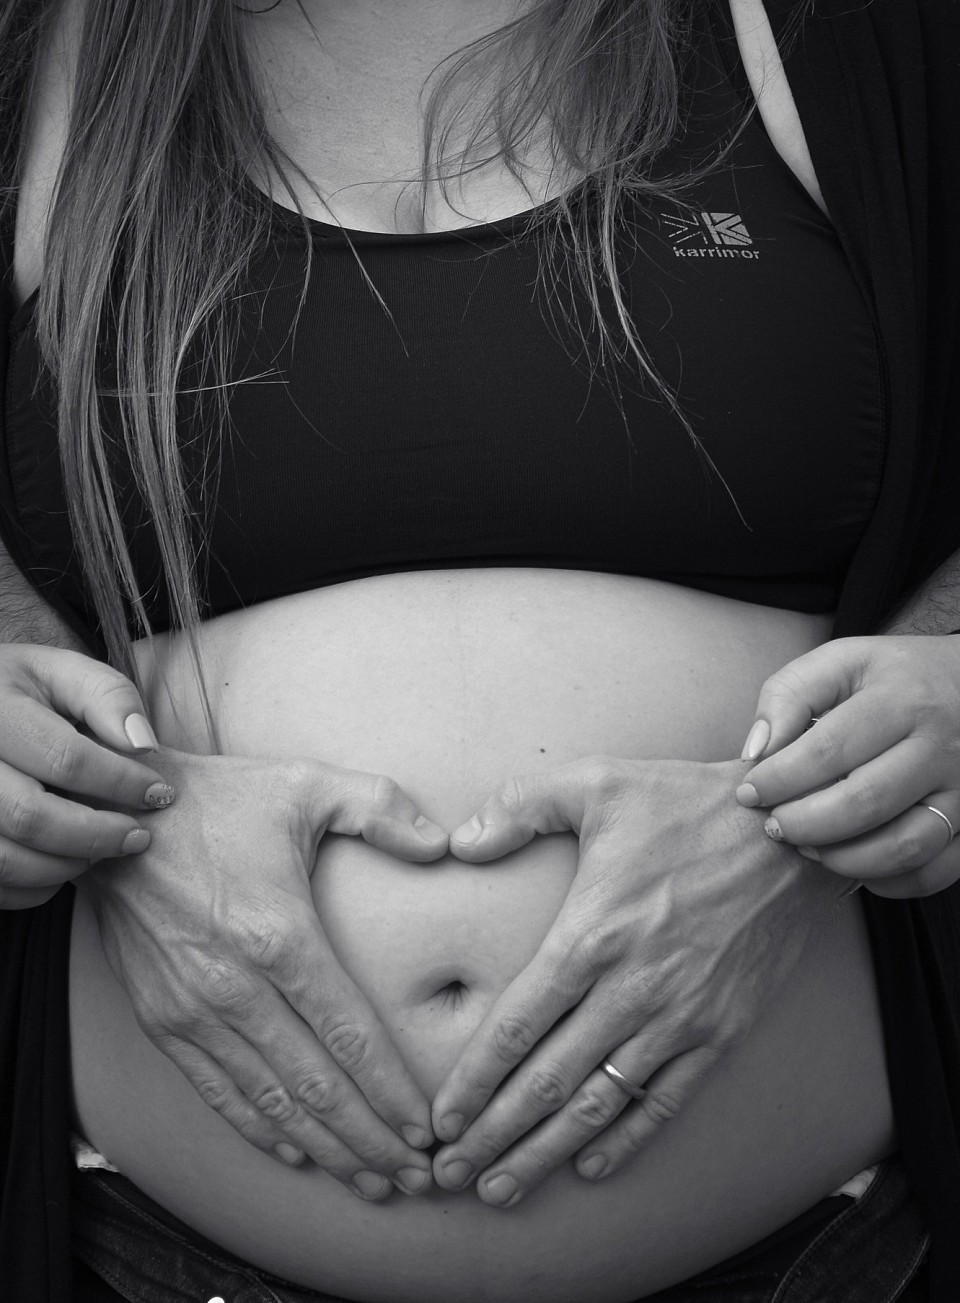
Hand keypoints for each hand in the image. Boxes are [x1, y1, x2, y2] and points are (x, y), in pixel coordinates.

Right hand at [0, 645, 175, 909]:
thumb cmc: (22, 690)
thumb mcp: (62, 672)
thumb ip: (107, 696)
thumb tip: (143, 745)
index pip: (64, 758)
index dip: (121, 782)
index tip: (159, 794)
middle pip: (29, 816)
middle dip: (96, 835)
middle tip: (138, 837)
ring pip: (6, 858)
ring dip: (67, 865)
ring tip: (103, 850)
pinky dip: (36, 886)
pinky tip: (65, 863)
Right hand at [85, 749, 447, 1198]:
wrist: (119, 817)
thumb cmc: (221, 800)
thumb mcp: (307, 784)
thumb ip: (381, 809)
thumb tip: (443, 844)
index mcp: (280, 935)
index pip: (348, 1035)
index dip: (391, 1091)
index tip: (428, 1129)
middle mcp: (235, 986)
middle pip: (315, 1086)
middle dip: (370, 1139)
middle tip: (417, 1177)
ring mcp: (193, 1010)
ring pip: (269, 1102)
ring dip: (325, 1148)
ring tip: (372, 1180)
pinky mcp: (163, 1019)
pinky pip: (216, 1092)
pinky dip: (259, 1129)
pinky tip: (297, 1153)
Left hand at [429, 757, 839, 1206]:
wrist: (790, 832)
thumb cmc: (685, 804)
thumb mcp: (596, 783)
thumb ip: (519, 807)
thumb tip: (459, 841)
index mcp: (591, 934)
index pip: (518, 1027)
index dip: (475, 1081)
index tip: (439, 1120)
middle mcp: (631, 989)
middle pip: (548, 1082)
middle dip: (494, 1136)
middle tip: (449, 1176)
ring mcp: (680, 1018)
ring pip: (600, 1104)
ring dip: (546, 1152)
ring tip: (501, 1188)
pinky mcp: (721, 1031)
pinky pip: (666, 1100)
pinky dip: (627, 1139)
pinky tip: (591, 1165)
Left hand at [738, 635, 959, 896]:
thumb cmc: (897, 676)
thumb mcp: (842, 661)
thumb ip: (790, 694)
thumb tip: (757, 749)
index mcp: (902, 700)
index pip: (829, 750)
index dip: (779, 779)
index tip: (748, 792)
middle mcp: (940, 747)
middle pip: (865, 803)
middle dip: (804, 824)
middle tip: (774, 826)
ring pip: (904, 846)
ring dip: (843, 859)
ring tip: (807, 847)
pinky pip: (936, 870)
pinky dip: (890, 881)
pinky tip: (854, 864)